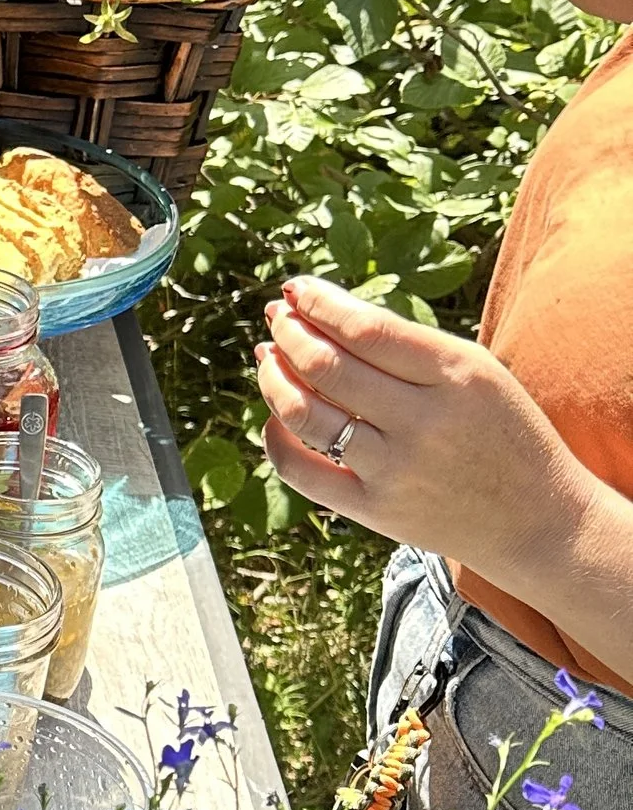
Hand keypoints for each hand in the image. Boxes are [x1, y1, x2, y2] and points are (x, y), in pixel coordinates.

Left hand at [258, 277, 587, 581]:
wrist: (539, 520)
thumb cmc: (504, 434)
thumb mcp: (479, 374)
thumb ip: (410, 347)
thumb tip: (327, 315)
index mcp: (457, 374)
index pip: (367, 328)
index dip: (318, 303)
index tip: (295, 289)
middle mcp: (423, 421)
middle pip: (326, 366)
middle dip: (288, 333)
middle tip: (275, 318)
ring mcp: (395, 469)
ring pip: (303, 414)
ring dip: (272, 377)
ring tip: (269, 356)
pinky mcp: (375, 509)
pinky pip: (301, 471)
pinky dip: (276, 439)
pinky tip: (275, 418)